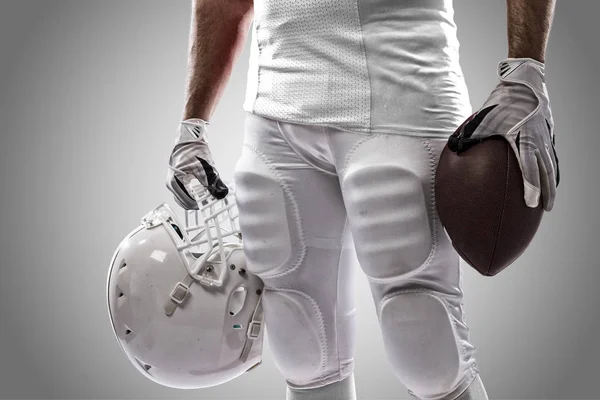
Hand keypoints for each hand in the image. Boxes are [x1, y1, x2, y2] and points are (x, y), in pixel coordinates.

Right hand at [166, 119, 227, 209]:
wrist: (189, 140)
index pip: (188, 201)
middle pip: (185, 202)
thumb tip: (221, 193)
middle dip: (198, 203)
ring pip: (184, 198)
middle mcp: (171, 183)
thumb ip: (214, 183)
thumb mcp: (207, 169)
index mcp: (175, 181)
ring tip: (207, 196)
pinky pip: (183, 193)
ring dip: (195, 199)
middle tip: (210, 201)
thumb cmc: (195, 151)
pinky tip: (201, 191)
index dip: (201, 204)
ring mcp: (172, 182)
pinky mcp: (175, 180)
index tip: (210, 203)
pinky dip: (192, 194)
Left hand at [448, 58, 559, 210]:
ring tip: (549, 201)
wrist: (523, 82)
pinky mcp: (548, 134)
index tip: (531, 203)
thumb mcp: (482, 119)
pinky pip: (551, 156)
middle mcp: (537, 140)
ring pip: (550, 165)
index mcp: (522, 139)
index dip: (532, 188)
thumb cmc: (501, 102)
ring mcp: (545, 137)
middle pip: (545, 172)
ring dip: (550, 184)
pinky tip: (549, 180)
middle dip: (545, 192)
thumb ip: (469, 135)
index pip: (530, 169)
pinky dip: (551, 170)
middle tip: (543, 209)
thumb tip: (453, 148)